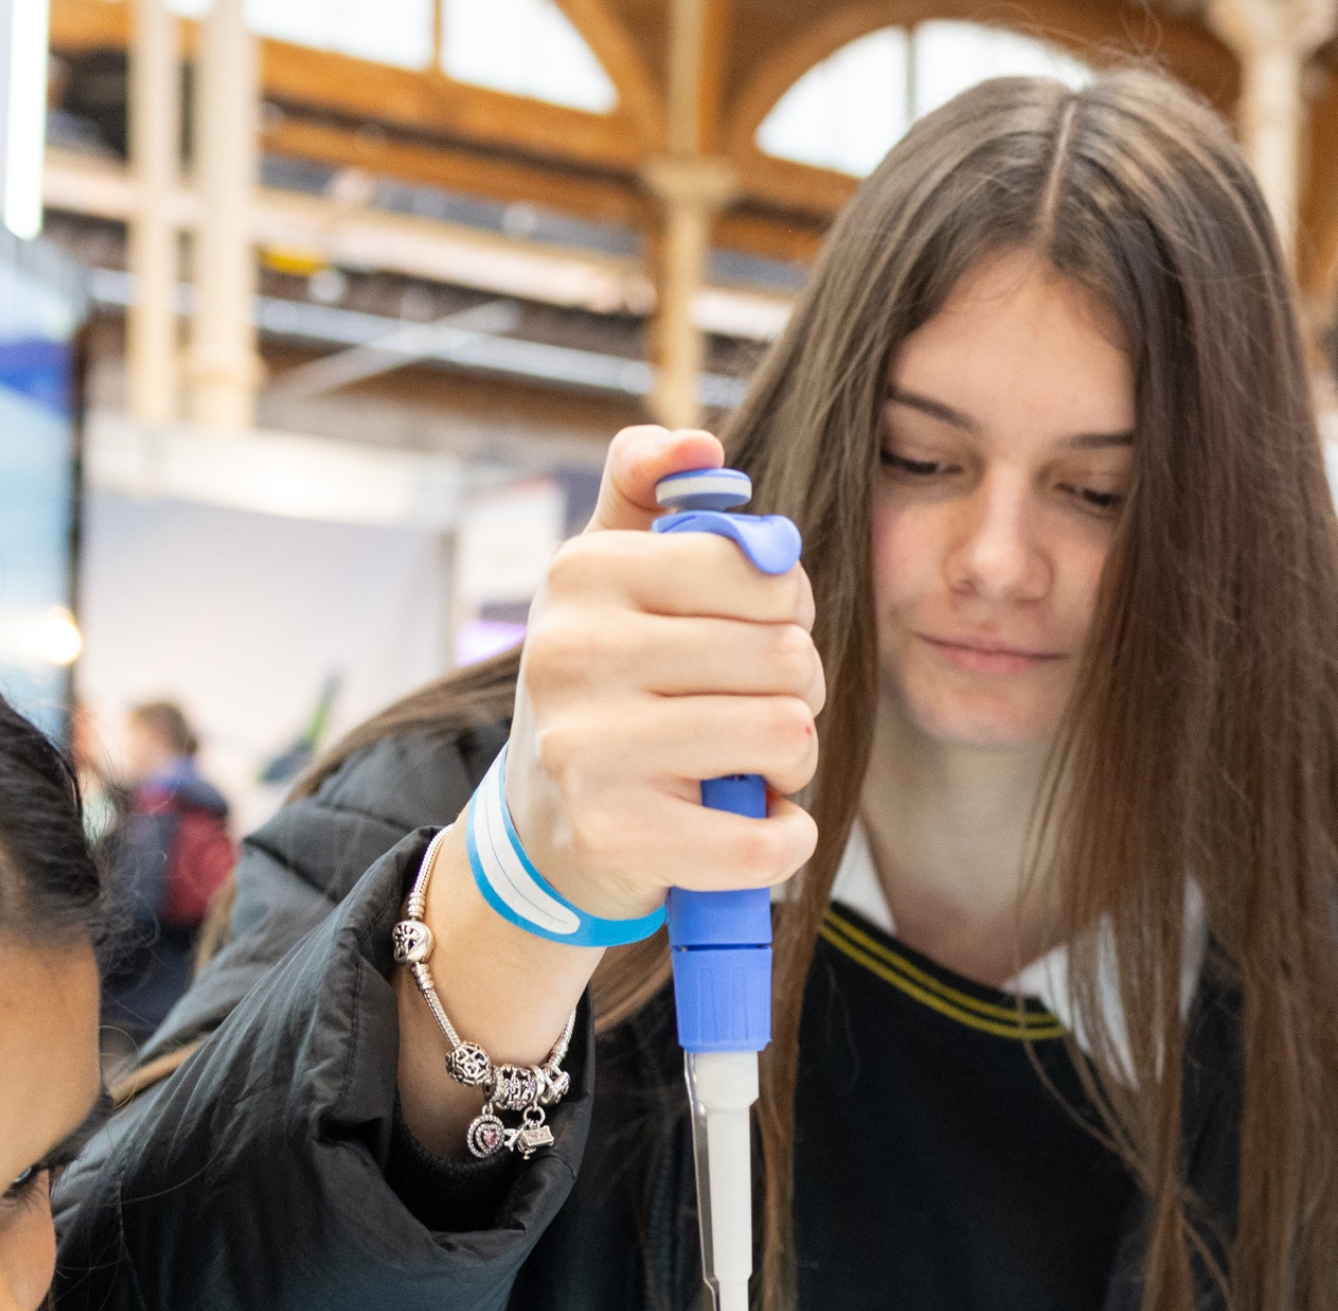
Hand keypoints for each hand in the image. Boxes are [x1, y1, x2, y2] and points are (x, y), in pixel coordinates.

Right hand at [501, 426, 827, 924]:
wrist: (541, 827)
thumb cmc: (606, 687)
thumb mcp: (606, 577)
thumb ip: (647, 492)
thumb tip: (697, 442)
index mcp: (584, 572)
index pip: (765, 572)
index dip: (788, 611)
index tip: (755, 636)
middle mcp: (574, 652)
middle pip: (787, 658)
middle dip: (796, 691)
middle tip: (752, 711)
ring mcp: (588, 750)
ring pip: (787, 737)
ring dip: (792, 764)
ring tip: (744, 767)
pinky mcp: (615, 839)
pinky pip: (766, 838)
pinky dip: (784, 839)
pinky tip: (752, 825)